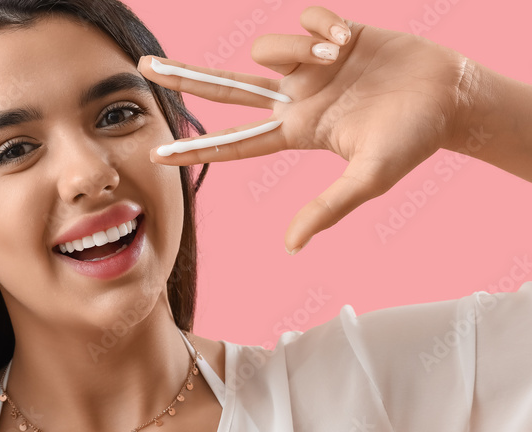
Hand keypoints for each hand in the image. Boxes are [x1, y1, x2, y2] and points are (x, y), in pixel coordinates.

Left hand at [139, 5, 470, 252]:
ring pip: (267, 46)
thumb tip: (291, 246)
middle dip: (184, 76)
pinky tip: (350, 39)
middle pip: (224, 88)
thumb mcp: (369, 178)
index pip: (234, 142)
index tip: (156, 151)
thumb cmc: (413, 141)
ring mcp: (308, 65)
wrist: (451, 94)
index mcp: (295, 132)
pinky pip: (306, 17)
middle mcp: (292, 98)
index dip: (195, 148)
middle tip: (143, 65)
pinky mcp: (329, 33)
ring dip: (299, 48)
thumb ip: (329, 208)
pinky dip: (324, 25)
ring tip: (341, 57)